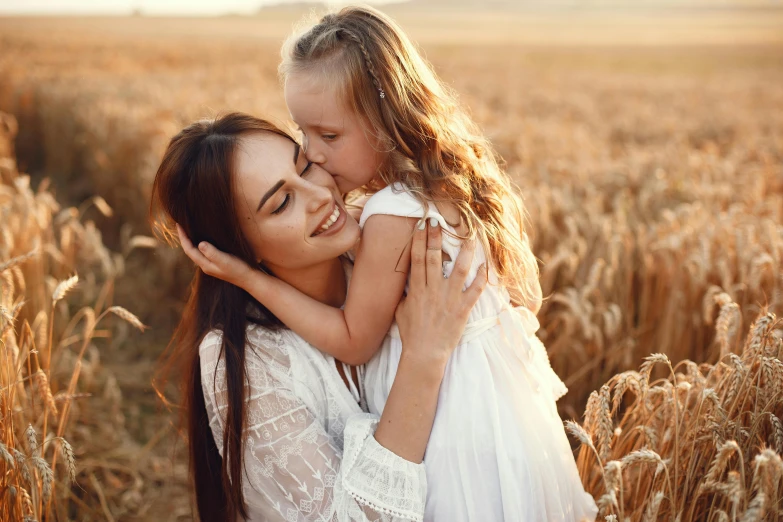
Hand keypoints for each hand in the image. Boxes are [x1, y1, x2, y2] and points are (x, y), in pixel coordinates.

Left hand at [176, 223, 253, 285]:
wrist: (250, 279)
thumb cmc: (238, 269)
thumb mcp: (225, 260)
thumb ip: (212, 253)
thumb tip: (200, 243)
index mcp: (205, 264)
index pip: (189, 249)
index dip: (182, 237)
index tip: (179, 224)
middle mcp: (206, 265)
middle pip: (190, 250)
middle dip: (185, 238)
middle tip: (181, 224)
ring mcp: (212, 264)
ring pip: (197, 251)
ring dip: (191, 240)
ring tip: (189, 229)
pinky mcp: (218, 262)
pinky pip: (204, 251)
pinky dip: (200, 243)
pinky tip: (203, 238)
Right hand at [394, 220, 486, 364]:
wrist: (424, 353)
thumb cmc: (411, 333)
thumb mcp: (400, 310)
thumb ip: (404, 293)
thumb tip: (405, 280)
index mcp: (416, 289)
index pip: (417, 259)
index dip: (418, 240)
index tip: (421, 225)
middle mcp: (433, 290)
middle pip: (434, 257)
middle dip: (436, 237)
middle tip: (438, 220)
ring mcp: (449, 299)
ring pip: (459, 269)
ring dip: (465, 251)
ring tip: (469, 235)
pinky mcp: (462, 309)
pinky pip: (474, 290)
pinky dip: (481, 278)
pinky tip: (485, 265)